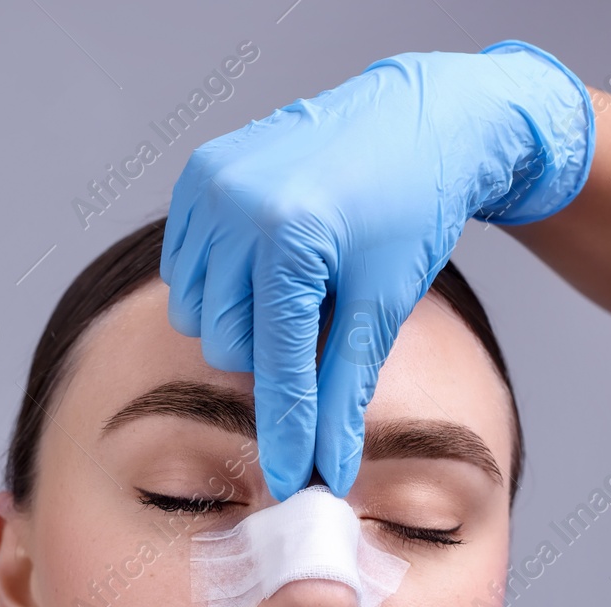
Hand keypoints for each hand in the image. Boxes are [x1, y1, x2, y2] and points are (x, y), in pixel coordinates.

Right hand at [159, 40, 593, 499]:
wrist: (423, 118)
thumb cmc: (414, 206)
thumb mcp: (383, 305)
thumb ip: (344, 390)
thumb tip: (326, 467)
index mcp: (289, 235)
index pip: (276, 364)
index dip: (286, 431)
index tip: (290, 484)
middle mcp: (236, 205)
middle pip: (225, 345)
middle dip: (270, 356)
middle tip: (321, 323)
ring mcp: (211, 185)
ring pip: (197, 312)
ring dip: (242, 320)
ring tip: (298, 288)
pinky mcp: (200, 175)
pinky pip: (186, 266)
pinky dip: (222, 282)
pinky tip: (269, 263)